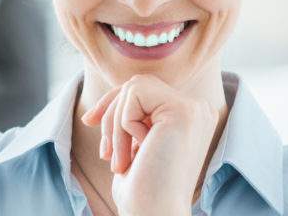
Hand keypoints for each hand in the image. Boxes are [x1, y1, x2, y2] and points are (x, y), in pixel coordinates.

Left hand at [81, 74, 218, 215]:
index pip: (143, 89)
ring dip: (115, 125)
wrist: (154, 213)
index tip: (89, 122)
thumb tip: (109, 99)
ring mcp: (194, 109)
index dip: (112, 102)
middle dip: (110, 113)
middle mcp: (198, 110)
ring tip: (120, 160)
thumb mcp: (135, 142)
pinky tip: (136, 154)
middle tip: (106, 152)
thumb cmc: (141, 187)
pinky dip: (122, 125)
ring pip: (133, 88)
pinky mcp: (184, 111)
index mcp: (190, 116)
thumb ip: (134, 116)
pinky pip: (134, 95)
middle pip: (136, 84)